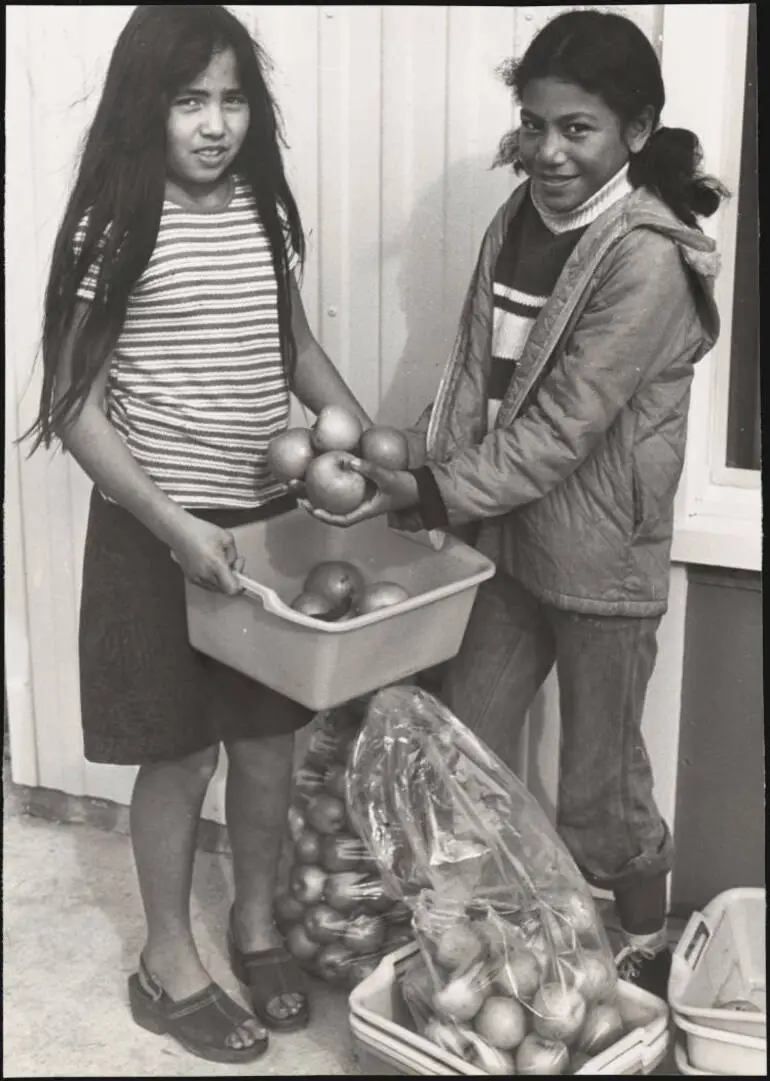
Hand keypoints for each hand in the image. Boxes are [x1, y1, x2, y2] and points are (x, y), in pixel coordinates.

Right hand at [170, 514, 244, 594]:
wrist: (178, 531)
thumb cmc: (202, 531)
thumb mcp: (226, 537)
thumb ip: (234, 553)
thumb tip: (233, 563)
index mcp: (216, 564)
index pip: (232, 588)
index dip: (240, 585)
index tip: (241, 573)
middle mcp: (206, 575)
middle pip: (226, 589)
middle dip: (232, 578)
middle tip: (233, 563)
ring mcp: (197, 578)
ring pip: (216, 587)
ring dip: (222, 579)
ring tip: (221, 562)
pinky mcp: (190, 578)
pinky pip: (207, 584)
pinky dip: (213, 578)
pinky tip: (211, 565)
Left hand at [300, 458, 419, 528]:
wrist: (418, 487)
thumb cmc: (404, 487)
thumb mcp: (387, 478)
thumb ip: (369, 469)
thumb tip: (347, 460)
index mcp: (364, 511)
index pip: (341, 520)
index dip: (326, 517)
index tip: (313, 509)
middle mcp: (358, 507)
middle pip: (330, 509)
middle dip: (310, 502)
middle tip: (294, 491)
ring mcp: (358, 499)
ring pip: (331, 499)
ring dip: (314, 492)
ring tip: (298, 482)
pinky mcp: (360, 490)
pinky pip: (339, 488)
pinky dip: (327, 482)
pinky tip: (317, 470)